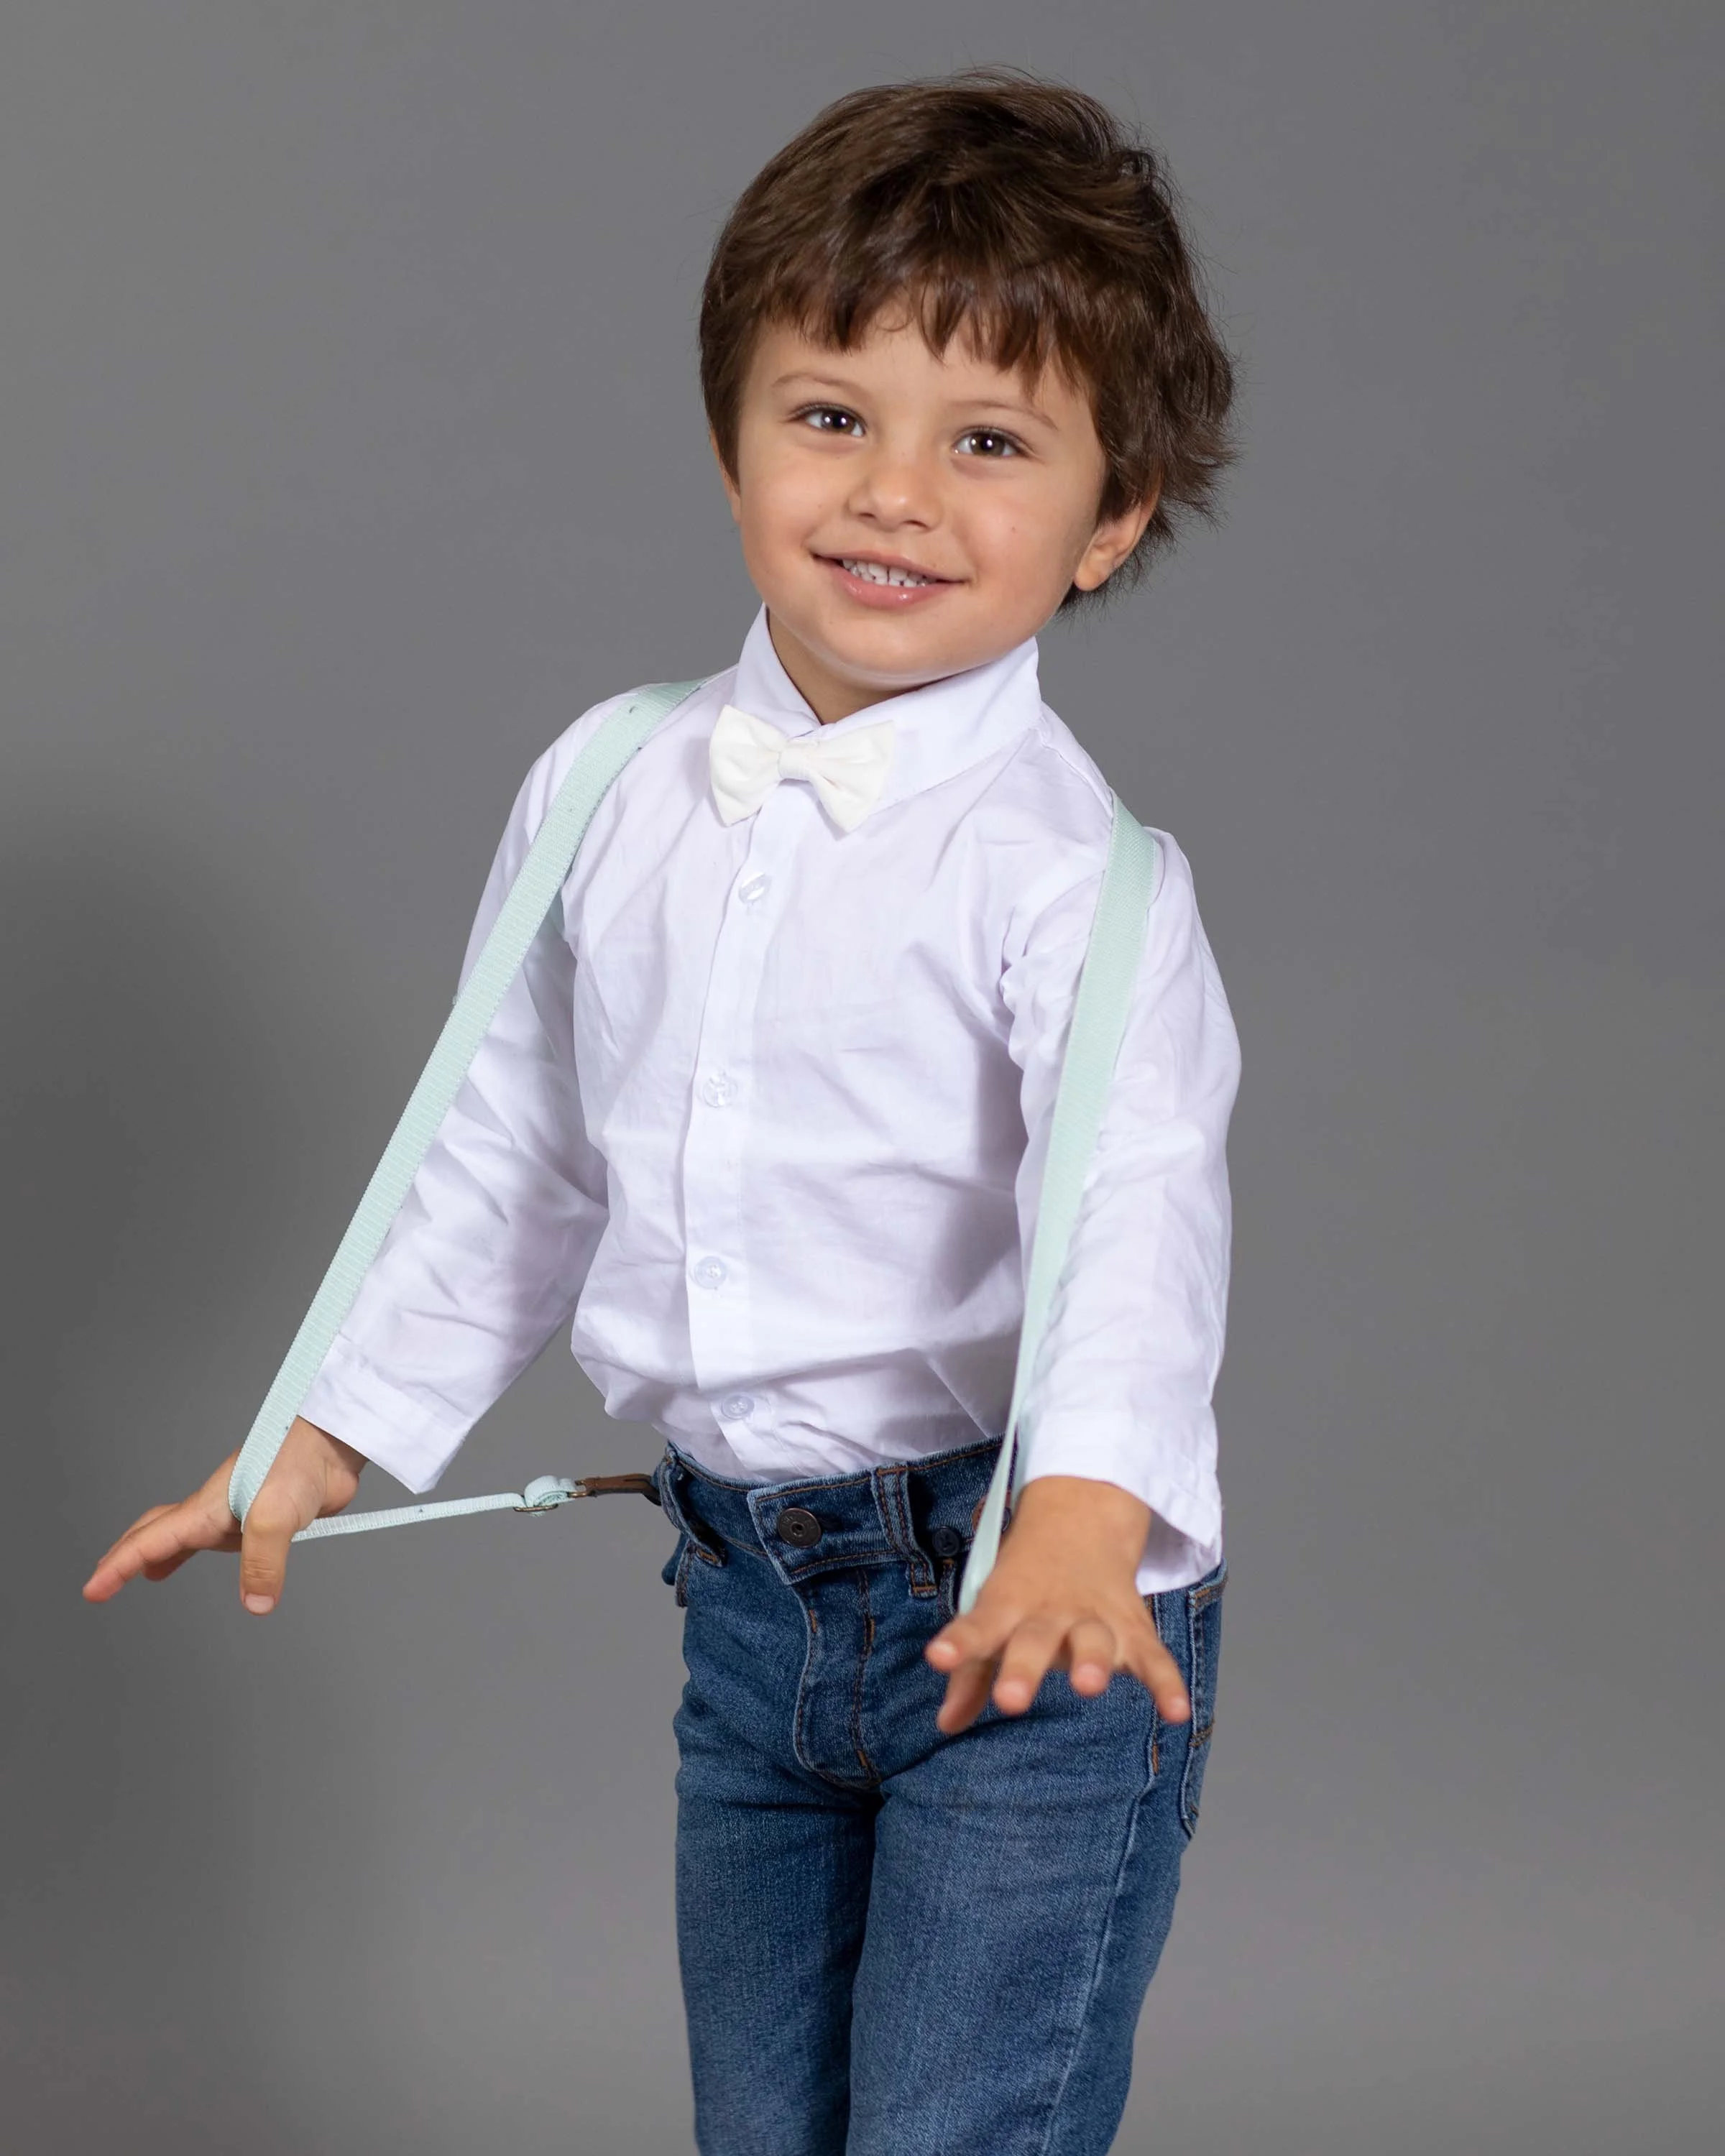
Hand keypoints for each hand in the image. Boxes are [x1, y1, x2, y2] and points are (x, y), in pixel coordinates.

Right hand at [81, 1417, 365, 1616]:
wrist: (333, 1443)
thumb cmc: (299, 1464)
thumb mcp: (275, 1518)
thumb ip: (262, 1562)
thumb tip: (255, 1604)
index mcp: (205, 1508)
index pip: (150, 1541)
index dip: (118, 1567)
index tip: (92, 1591)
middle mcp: (215, 1509)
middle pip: (157, 1532)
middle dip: (127, 1555)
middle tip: (103, 1579)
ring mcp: (238, 1510)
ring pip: (190, 1534)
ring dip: (164, 1552)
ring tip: (150, 1574)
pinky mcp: (264, 1515)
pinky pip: (226, 1538)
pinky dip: (209, 1550)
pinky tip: (225, 1556)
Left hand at [924, 1475, 1190, 1734]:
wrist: (1081, 1516)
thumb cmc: (1027, 1581)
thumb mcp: (995, 1613)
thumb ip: (970, 1672)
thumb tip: (946, 1725)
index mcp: (1009, 1603)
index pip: (979, 1624)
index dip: (960, 1643)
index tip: (939, 1658)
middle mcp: (1050, 1610)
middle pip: (1036, 1639)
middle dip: (1025, 1668)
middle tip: (1011, 1700)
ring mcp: (1094, 1617)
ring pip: (1094, 1640)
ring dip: (1091, 1662)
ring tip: (1088, 1686)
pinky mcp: (1133, 1627)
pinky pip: (1153, 1658)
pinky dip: (1167, 1683)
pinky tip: (1175, 1713)